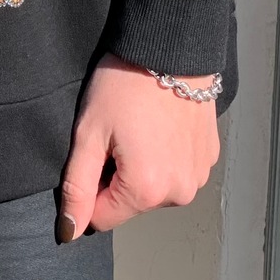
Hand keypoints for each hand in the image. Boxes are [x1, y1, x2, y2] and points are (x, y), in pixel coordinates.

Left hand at [56, 52, 220, 239]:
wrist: (170, 47)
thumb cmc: (124, 85)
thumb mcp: (89, 134)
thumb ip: (77, 187)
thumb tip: (70, 232)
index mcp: (146, 191)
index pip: (102, 217)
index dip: (91, 185)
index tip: (97, 150)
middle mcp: (179, 193)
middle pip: (130, 202)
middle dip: (118, 175)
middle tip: (118, 132)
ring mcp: (199, 176)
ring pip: (154, 188)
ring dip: (143, 167)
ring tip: (140, 126)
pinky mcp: (210, 158)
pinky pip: (177, 171)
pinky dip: (165, 155)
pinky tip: (160, 124)